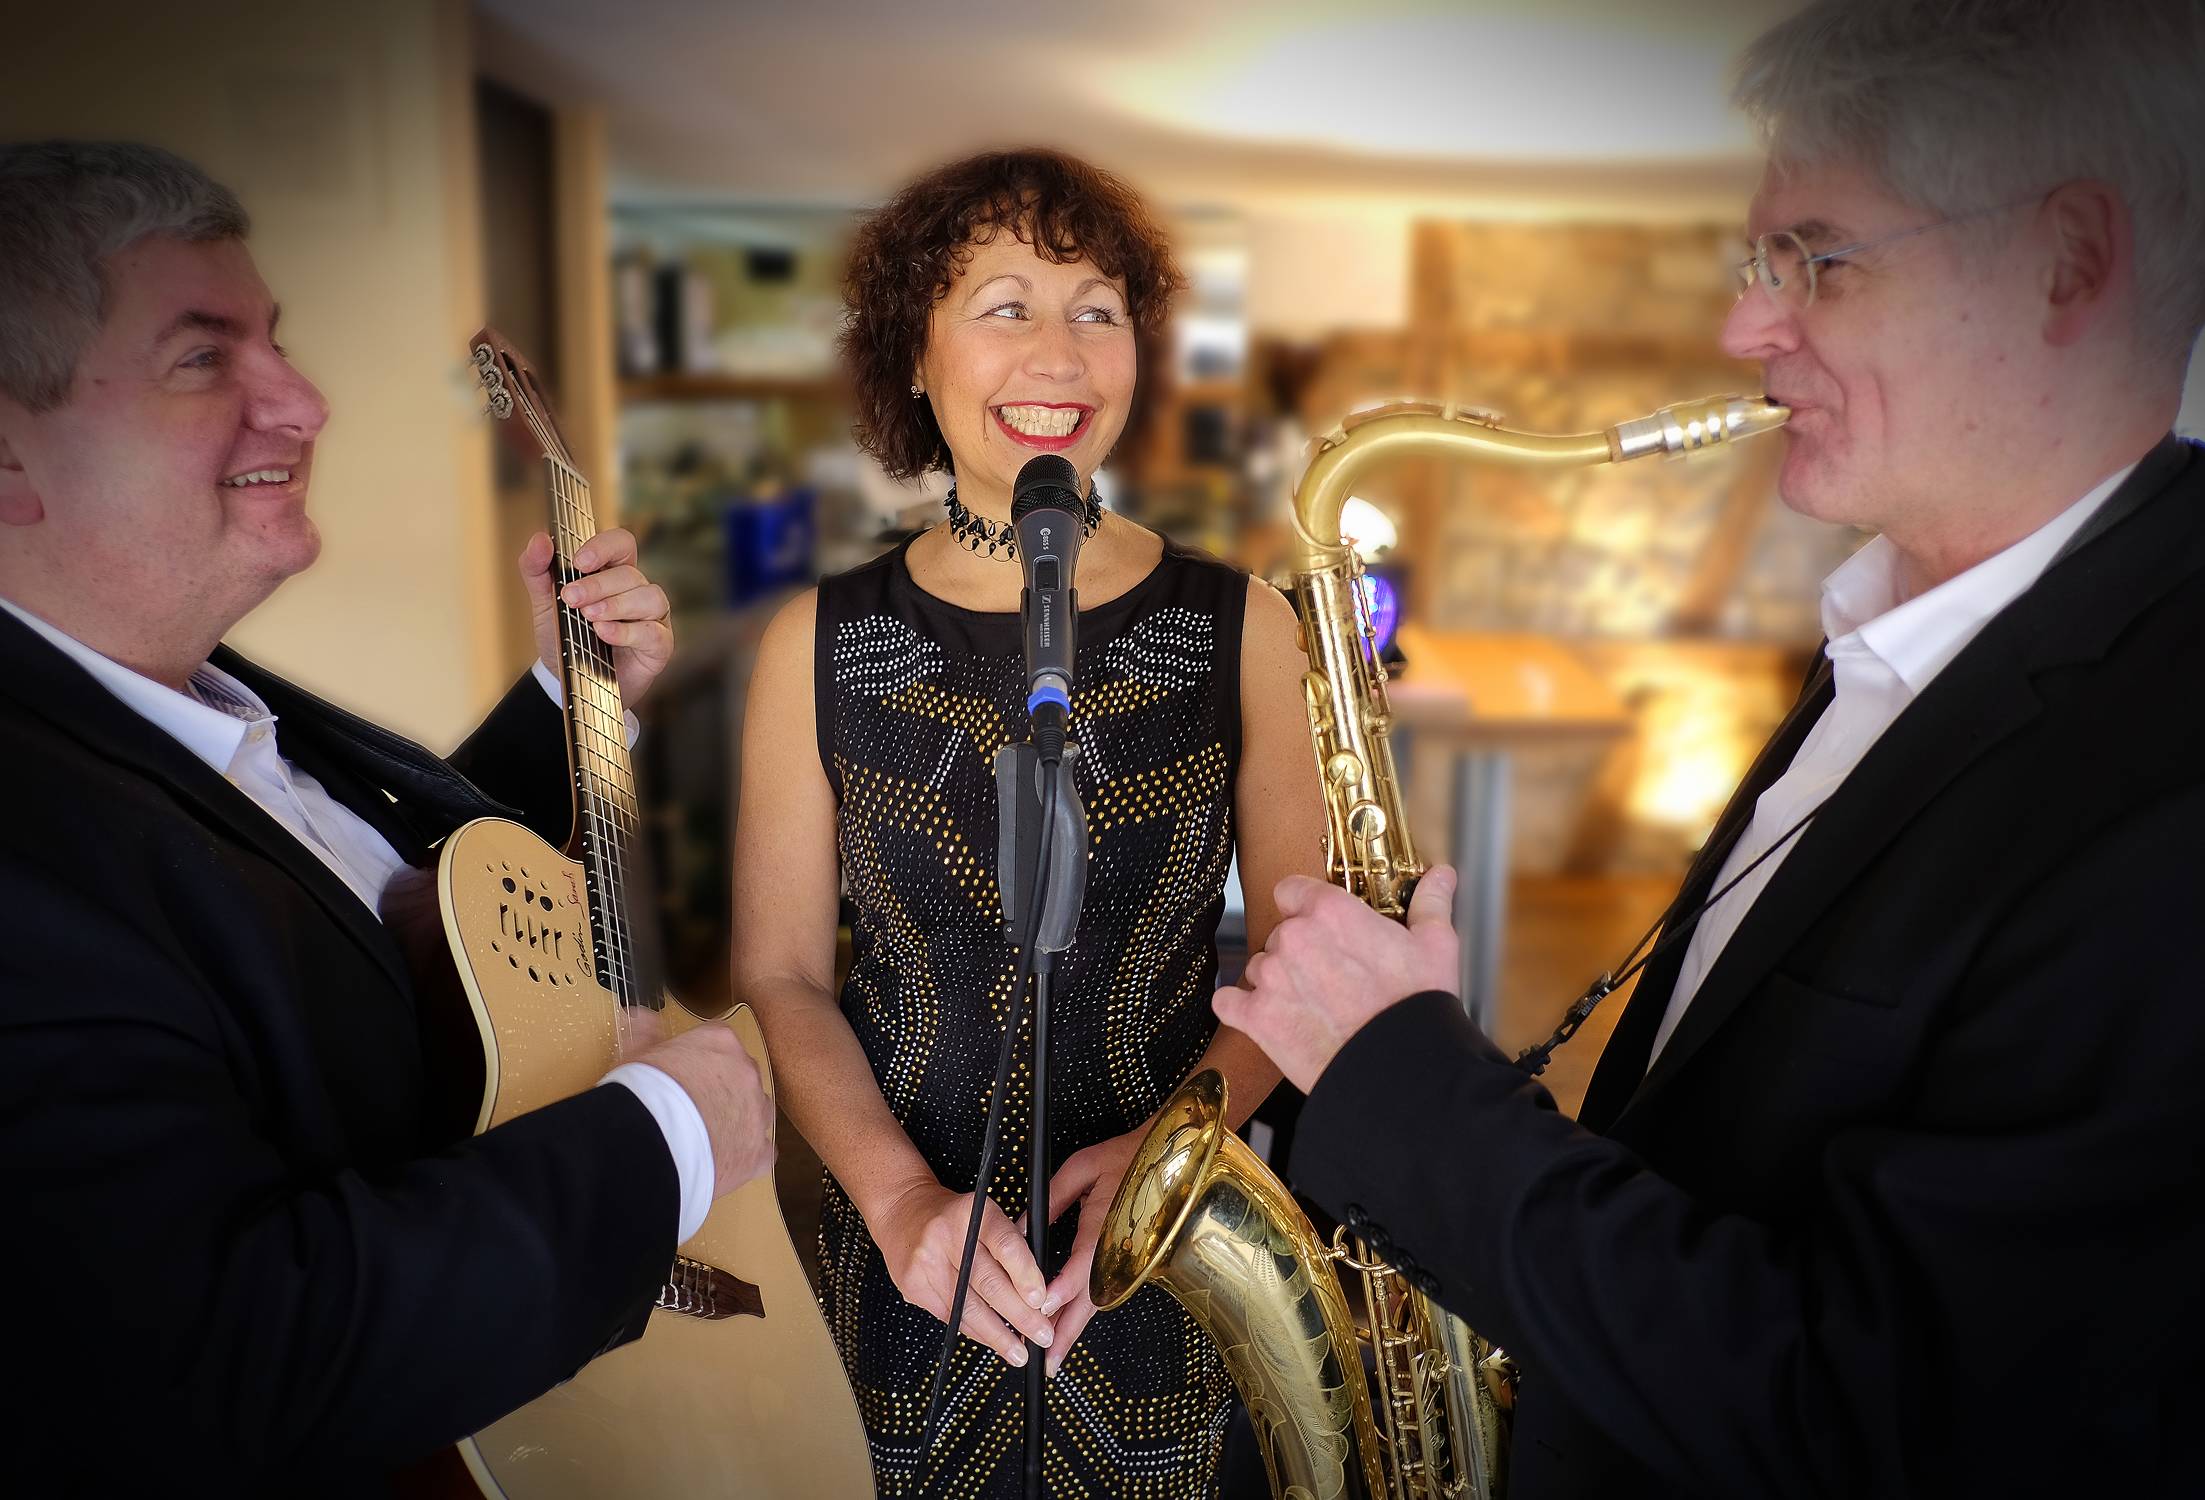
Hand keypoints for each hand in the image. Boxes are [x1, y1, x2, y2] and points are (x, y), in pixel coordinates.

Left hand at [520, 527, 674, 705]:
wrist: (568, 683)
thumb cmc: (564, 638)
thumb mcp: (544, 604)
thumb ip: (537, 571)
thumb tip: (539, 540)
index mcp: (613, 573)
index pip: (621, 544)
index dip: (604, 547)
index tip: (579, 561)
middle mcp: (637, 591)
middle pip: (629, 574)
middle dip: (597, 585)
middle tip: (570, 598)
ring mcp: (652, 618)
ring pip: (649, 597)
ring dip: (616, 605)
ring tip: (589, 618)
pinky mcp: (659, 645)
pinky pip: (652, 632)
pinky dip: (627, 631)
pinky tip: (604, 633)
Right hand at [627, 1020, 774, 1194]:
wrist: (652, 1145)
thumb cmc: (643, 1096)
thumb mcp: (637, 1054)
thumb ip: (647, 1033)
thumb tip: (641, 1016)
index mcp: (721, 1042)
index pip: (718, 1042)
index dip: (699, 1060)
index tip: (684, 1074)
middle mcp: (747, 1072)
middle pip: (741, 1076)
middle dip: (722, 1089)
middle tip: (692, 1106)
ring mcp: (757, 1113)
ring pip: (756, 1112)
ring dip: (738, 1120)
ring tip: (707, 1134)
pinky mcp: (758, 1153)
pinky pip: (762, 1152)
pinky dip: (747, 1156)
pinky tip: (726, 1160)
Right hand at [868, 1178, 1055, 1368]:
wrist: (901, 1212)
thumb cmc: (951, 1216)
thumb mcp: (983, 1215)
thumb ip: (1007, 1246)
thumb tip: (1037, 1294)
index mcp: (972, 1212)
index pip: (1005, 1244)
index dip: (1026, 1274)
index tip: (1041, 1300)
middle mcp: (947, 1236)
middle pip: (988, 1283)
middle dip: (1020, 1316)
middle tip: (1042, 1335)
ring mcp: (926, 1262)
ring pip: (968, 1308)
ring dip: (998, 1336)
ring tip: (1019, 1352)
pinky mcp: (912, 1285)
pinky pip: (950, 1317)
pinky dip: (975, 1332)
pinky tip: (991, 1340)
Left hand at [1029, 1130, 1141, 1376]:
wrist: (1169, 1159)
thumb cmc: (1125, 1157)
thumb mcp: (1081, 1168)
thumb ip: (1050, 1199)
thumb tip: (1021, 1226)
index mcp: (1105, 1226)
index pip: (1082, 1267)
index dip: (1060, 1290)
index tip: (1039, 1308)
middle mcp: (1119, 1251)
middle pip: (1091, 1300)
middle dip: (1066, 1333)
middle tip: (1046, 1364)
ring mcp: (1127, 1260)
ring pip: (1098, 1302)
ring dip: (1074, 1328)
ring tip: (1052, 1356)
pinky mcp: (1129, 1262)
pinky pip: (1104, 1291)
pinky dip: (1084, 1312)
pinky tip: (1067, 1326)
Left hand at [1214, 867, 1460, 1092]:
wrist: (1400, 1071)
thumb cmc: (1417, 1007)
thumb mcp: (1435, 946)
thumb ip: (1430, 903)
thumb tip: (1442, 876)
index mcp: (1329, 911)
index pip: (1291, 889)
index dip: (1304, 906)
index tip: (1318, 922)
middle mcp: (1292, 937)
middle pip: (1281, 933)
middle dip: (1301, 952)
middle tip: (1331, 977)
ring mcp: (1269, 978)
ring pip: (1259, 967)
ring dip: (1277, 981)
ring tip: (1312, 1005)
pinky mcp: (1255, 1018)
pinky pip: (1229, 1003)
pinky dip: (1241, 1009)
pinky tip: (1264, 1017)